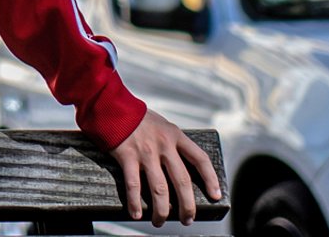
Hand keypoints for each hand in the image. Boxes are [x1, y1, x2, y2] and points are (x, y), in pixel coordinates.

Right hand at [108, 109, 222, 226]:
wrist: (112, 106)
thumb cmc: (138, 119)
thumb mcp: (162, 125)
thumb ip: (171, 143)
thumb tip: (179, 169)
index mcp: (175, 135)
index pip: (200, 159)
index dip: (210, 179)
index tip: (215, 195)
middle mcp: (164, 144)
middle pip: (182, 181)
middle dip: (187, 205)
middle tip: (187, 219)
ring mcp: (146, 152)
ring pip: (160, 188)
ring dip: (162, 210)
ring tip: (159, 222)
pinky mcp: (127, 156)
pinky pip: (134, 185)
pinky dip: (135, 203)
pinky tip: (136, 214)